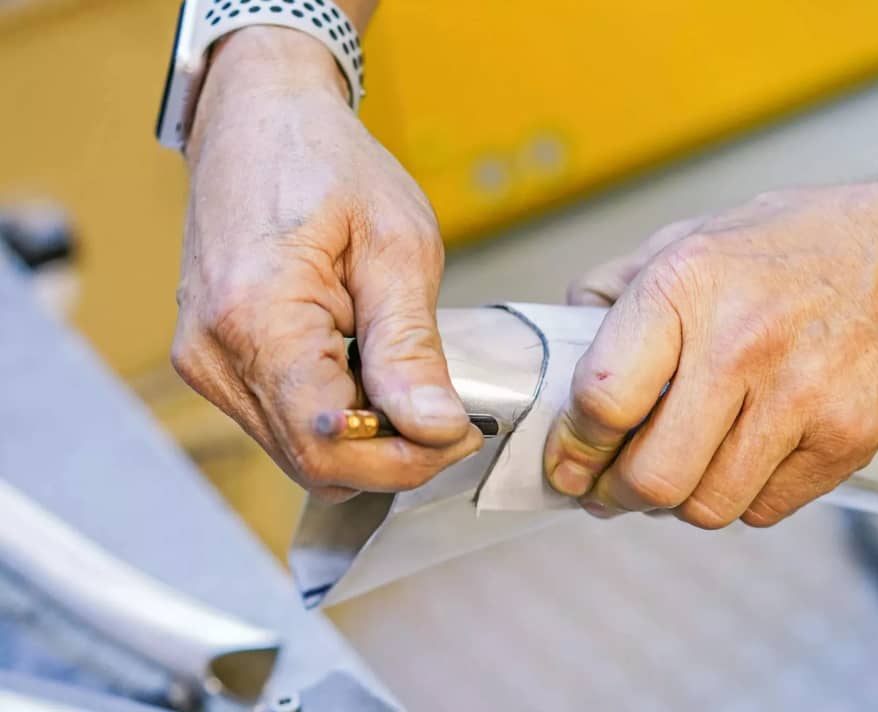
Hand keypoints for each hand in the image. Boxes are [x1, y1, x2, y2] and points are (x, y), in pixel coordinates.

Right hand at [171, 28, 481, 500]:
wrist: (258, 119)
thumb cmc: (327, 164)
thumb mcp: (397, 246)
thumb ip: (410, 348)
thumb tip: (436, 428)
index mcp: (256, 318)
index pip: (332, 445)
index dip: (406, 458)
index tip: (459, 432)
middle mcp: (215, 355)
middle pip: (314, 463)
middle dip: (393, 456)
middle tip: (447, 415)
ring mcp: (207, 362)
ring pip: (300, 453)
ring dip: (366, 441)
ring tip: (405, 379)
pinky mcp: (214, 362)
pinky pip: (283, 424)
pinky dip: (337, 420)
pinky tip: (364, 370)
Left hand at [544, 179, 877, 526]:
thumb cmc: (798, 246)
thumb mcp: (691, 237)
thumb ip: (615, 289)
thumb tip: (562, 341)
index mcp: (687, 286)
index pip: (601, 399)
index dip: (573, 445)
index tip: (568, 460)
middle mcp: (742, 344)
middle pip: (650, 477)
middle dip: (616, 495)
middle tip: (610, 488)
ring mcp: (801, 397)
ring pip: (706, 508)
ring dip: (679, 501)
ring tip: (681, 469)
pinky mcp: (848, 440)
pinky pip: (764, 510)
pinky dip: (740, 498)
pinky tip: (742, 458)